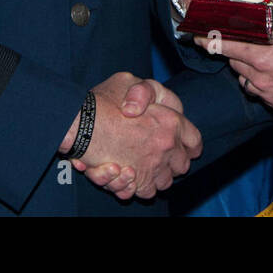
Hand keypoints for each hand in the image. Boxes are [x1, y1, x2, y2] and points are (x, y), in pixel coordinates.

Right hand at [62, 72, 200, 199]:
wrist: (79, 123)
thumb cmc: (101, 100)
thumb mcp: (127, 81)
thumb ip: (144, 91)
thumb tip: (140, 108)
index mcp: (170, 121)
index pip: (194, 140)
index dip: (190, 144)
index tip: (184, 145)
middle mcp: (166, 146)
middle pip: (182, 165)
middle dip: (174, 162)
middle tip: (159, 155)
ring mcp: (152, 166)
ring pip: (165, 181)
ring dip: (157, 176)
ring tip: (141, 165)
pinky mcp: (134, 182)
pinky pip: (146, 192)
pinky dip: (139, 187)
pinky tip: (127, 175)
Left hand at [208, 0, 272, 114]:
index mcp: (261, 59)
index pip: (226, 49)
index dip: (208, 42)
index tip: (194, 38)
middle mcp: (260, 80)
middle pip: (235, 63)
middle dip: (234, 52)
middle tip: (239, 40)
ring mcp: (268, 95)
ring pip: (245, 80)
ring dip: (246, 69)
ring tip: (257, 56)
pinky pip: (260, 93)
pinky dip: (261, 83)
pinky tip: (272, 73)